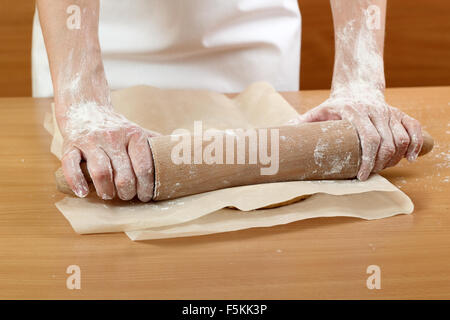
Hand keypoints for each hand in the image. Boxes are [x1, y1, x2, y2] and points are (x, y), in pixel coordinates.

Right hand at [58, 102, 158, 201]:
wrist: (86, 109)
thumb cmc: (117, 128)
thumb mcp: (138, 131)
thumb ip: (156, 144)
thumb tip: (181, 156)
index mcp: (134, 134)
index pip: (144, 167)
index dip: (146, 186)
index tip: (146, 196)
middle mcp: (113, 137)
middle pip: (124, 174)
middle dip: (128, 192)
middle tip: (128, 196)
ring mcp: (91, 141)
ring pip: (101, 172)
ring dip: (107, 190)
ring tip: (109, 195)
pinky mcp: (70, 145)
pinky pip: (71, 166)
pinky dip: (77, 182)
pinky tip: (84, 193)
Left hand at [295, 95, 422, 180]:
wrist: (355, 88)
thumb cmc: (334, 106)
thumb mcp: (316, 113)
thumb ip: (300, 124)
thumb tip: (279, 136)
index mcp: (354, 111)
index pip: (369, 139)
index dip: (368, 161)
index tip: (362, 176)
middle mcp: (375, 110)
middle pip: (387, 143)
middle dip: (380, 164)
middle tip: (369, 175)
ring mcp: (389, 111)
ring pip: (402, 139)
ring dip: (395, 158)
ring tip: (382, 168)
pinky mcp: (400, 113)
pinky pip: (415, 129)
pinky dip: (416, 145)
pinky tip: (410, 158)